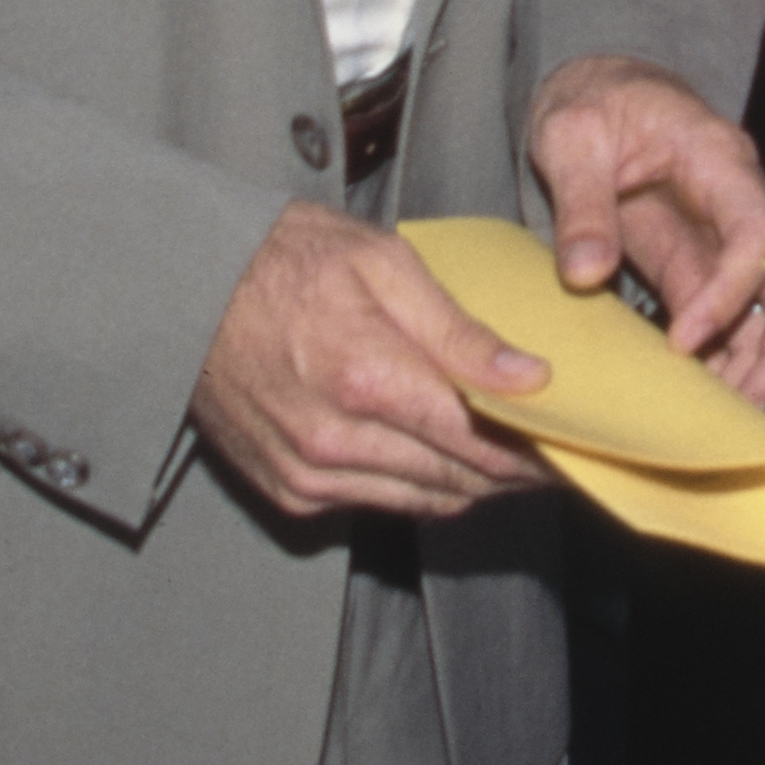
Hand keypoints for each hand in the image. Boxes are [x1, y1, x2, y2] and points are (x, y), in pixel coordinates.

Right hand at [190, 204, 552, 519]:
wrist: (188, 288)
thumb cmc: (290, 259)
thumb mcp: (384, 264)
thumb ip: (459, 330)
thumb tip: (530, 377)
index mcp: (365, 377)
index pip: (478, 440)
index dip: (536, 449)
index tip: (575, 443)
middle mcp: (335, 440)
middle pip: (458, 479)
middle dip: (516, 471)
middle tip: (558, 453)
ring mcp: (309, 473)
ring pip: (424, 501)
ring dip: (474, 484)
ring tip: (514, 459)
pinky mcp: (289, 490)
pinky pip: (378, 504)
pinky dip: (420, 487)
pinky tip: (443, 458)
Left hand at [524, 51, 764, 406]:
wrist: (599, 97)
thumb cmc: (591, 106)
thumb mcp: (570, 135)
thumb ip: (580, 201)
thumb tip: (585, 274)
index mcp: (719, 162)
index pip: (758, 234)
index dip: (735, 293)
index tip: (683, 341)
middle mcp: (740, 207)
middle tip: (733, 409)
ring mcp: (726, 243)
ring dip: (752, 369)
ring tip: (708, 421)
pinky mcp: (701, 271)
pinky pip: (729, 325)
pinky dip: (719, 365)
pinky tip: (689, 402)